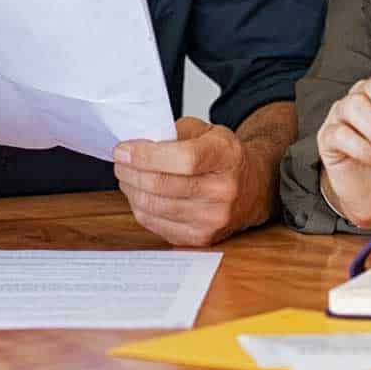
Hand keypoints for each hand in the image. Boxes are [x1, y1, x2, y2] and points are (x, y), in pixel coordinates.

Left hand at [114, 117, 269, 246]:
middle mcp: (224, 190)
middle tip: (119, 161)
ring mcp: (213, 218)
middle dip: (130, 172)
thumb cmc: (222, 157)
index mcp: (226, 155)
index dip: (146, 155)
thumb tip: (135, 146)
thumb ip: (173, 134)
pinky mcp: (200, 238)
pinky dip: (140, 208)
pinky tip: (139, 194)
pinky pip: (156, 224)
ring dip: (131, 189)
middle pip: (163, 185)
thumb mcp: (206, 131)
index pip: (183, 159)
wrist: (250, 188)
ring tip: (126, 176)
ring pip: (154, 206)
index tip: (123, 150)